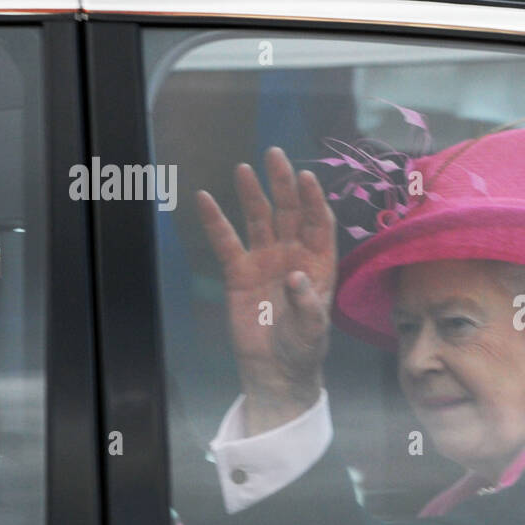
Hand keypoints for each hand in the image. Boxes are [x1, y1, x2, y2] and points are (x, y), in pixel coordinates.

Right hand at [196, 147, 337, 435]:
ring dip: (253, 194)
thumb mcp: (311, 330)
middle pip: (289, 211)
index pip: (318, 223)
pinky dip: (216, 221)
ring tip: (244, 168)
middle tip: (275, 155)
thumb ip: (306, 303)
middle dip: (283, 183)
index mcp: (319, 262)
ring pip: (260, 219)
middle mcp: (294, 253)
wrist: (275, 369)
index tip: (307, 177)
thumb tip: (295, 275)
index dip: (314, 200)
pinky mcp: (239, 272)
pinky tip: (205, 199)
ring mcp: (265, 259)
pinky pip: (226, 241)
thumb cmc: (303, 348)